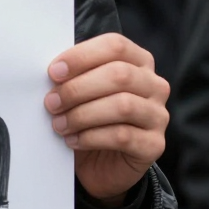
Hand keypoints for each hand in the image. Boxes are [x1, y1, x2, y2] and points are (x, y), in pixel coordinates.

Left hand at [44, 33, 168, 204]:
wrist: (100, 162)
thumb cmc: (88, 115)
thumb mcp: (79, 89)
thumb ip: (72, 74)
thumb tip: (53, 70)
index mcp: (138, 61)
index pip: (116, 46)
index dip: (82, 56)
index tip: (54, 72)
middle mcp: (154, 85)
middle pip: (119, 75)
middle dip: (78, 88)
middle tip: (51, 102)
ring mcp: (158, 115)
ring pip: (123, 106)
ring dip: (82, 115)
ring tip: (59, 124)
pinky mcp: (155, 144)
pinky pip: (123, 136)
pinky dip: (91, 137)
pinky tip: (73, 140)